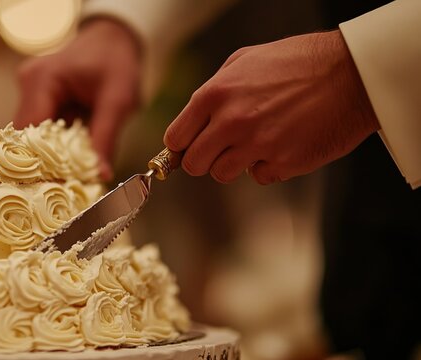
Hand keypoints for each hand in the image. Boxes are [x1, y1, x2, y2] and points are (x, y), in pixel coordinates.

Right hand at [13, 18, 141, 179]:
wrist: (115, 38)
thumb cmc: (117, 61)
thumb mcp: (118, 100)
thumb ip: (106, 138)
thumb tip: (100, 175)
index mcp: (42, 79)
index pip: (30, 131)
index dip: (40, 161)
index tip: (55, 186)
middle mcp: (28, 83)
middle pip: (25, 137)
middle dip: (44, 162)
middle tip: (63, 188)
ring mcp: (29, 90)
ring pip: (31, 136)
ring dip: (49, 155)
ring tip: (67, 178)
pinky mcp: (37, 98)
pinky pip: (40, 129)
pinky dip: (54, 146)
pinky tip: (68, 161)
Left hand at [164, 30, 379, 184]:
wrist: (351, 74)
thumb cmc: (298, 63)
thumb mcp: (245, 60)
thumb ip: (213, 91)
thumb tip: (192, 121)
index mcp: (215, 94)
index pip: (176, 138)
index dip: (182, 145)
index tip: (189, 147)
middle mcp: (231, 122)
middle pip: (194, 164)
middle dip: (204, 159)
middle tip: (220, 149)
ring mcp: (257, 145)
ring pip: (222, 174)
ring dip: (234, 163)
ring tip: (256, 142)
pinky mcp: (283, 163)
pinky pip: (259, 177)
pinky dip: (267, 166)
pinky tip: (282, 145)